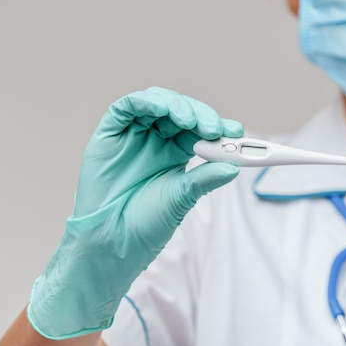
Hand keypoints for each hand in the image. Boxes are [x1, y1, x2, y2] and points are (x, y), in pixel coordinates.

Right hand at [27, 87, 242, 338]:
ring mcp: (132, 135)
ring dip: (177, 106)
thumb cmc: (144, 224)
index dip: (218, 126)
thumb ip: (205, 178)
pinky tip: (161, 109)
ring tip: (191, 121)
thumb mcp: (182, 198)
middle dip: (201, 115)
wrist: (112, 243)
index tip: (235, 132)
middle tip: (214, 129)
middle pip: (181, 111)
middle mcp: (155, 140)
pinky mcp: (109, 134)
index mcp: (174, 153)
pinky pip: (126, 107)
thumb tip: (234, 167)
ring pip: (157, 103)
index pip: (199, 129)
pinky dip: (145, 102)